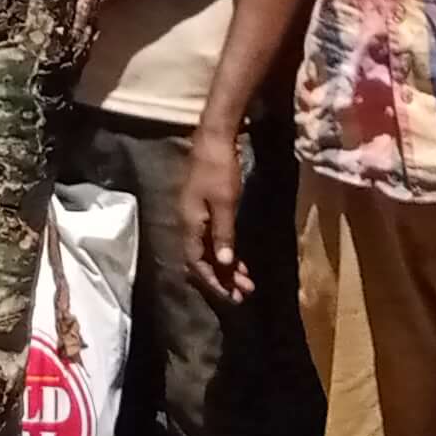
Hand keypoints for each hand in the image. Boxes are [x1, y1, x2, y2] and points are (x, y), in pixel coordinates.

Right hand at [180, 125, 252, 307]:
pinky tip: (238, 259)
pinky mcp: (204, 207)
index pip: (196, 261)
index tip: (231, 296)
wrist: (214, 139)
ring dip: (226, 266)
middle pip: (202, 259)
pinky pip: (212, 238)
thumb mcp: (225, 204)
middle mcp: (189, 222)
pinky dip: (225, 251)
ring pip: (209, 249)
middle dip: (222, 278)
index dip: (213, 281)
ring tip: (246, 281)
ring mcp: (196, 214)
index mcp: (189, 222)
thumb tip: (224, 264)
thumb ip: (223, 234)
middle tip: (244, 293)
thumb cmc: (219, 170)